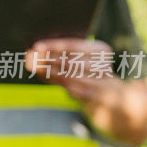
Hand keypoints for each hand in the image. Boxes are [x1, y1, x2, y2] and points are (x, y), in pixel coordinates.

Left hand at [25, 37, 146, 144]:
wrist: (118, 100)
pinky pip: (75, 90)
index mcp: (100, 49)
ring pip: (70, 75)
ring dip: (48, 71)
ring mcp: (103, 82)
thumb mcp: (79, 61)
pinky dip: (57, 82)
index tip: (36, 46)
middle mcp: (103, 64)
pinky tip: (43, 76)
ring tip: (31, 65)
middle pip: (69, 60)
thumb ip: (59, 56)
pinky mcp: (99, 98)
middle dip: (47, 59)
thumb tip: (33, 53)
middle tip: (28, 57)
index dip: (54, 46)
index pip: (74, 46)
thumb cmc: (89, 74)